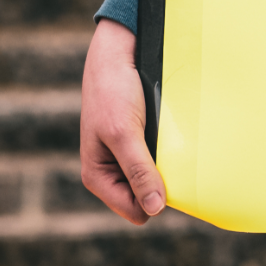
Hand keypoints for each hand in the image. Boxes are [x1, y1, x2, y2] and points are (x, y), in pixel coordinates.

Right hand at [79, 17, 166, 223]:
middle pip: (147, 197)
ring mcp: (126, 157)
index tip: (166, 170)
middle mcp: (111, 172)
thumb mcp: (125, 133)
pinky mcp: (139, 142)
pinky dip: (167, 148)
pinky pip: (159, 159)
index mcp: (97, 177)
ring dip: (166, 163)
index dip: (154, 197)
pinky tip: (167, 131)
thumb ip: (139, 171)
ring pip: (156, 178)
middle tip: (166, 150)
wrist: (117, 54)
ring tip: (166, 137)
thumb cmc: (113, 91)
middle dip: (160, 179)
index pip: (136, 211)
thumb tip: (155, 208)